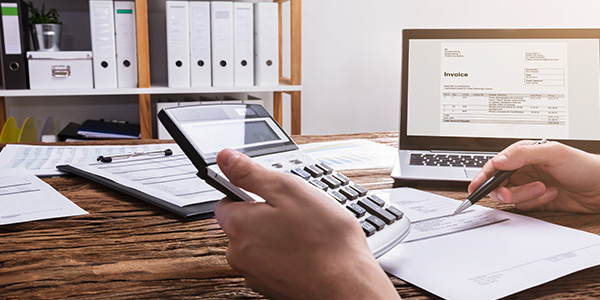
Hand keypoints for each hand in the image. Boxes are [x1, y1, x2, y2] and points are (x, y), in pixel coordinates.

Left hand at [214, 149, 399, 299]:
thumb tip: (225, 157)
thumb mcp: (288, 190)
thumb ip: (251, 173)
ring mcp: (254, 273)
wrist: (345, 285)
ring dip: (276, 237)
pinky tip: (307, 251)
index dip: (248, 193)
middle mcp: (238, 253)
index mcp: (238, 224)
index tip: (270, 194)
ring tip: (306, 234)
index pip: (226, 201)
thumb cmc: (323, 240)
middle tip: (295, 213)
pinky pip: (272, 263)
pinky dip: (285, 256)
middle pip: (242, 224)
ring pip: (258, 245)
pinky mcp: (270, 287)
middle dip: (265, 216)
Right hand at [468, 140, 599, 212]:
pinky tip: (551, 194)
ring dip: (527, 196)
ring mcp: (528, 185)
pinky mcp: (536, 200)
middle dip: (506, 191)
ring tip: (544, 188)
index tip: (475, 187)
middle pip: (499, 184)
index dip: (483, 176)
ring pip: (511, 197)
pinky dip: (536, 202)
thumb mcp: (553, 153)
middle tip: (512, 194)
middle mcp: (523, 169)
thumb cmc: (583, 165)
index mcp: (523, 154)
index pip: (495, 165)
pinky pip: (524, 206)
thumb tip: (499, 160)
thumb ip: (523, 154)